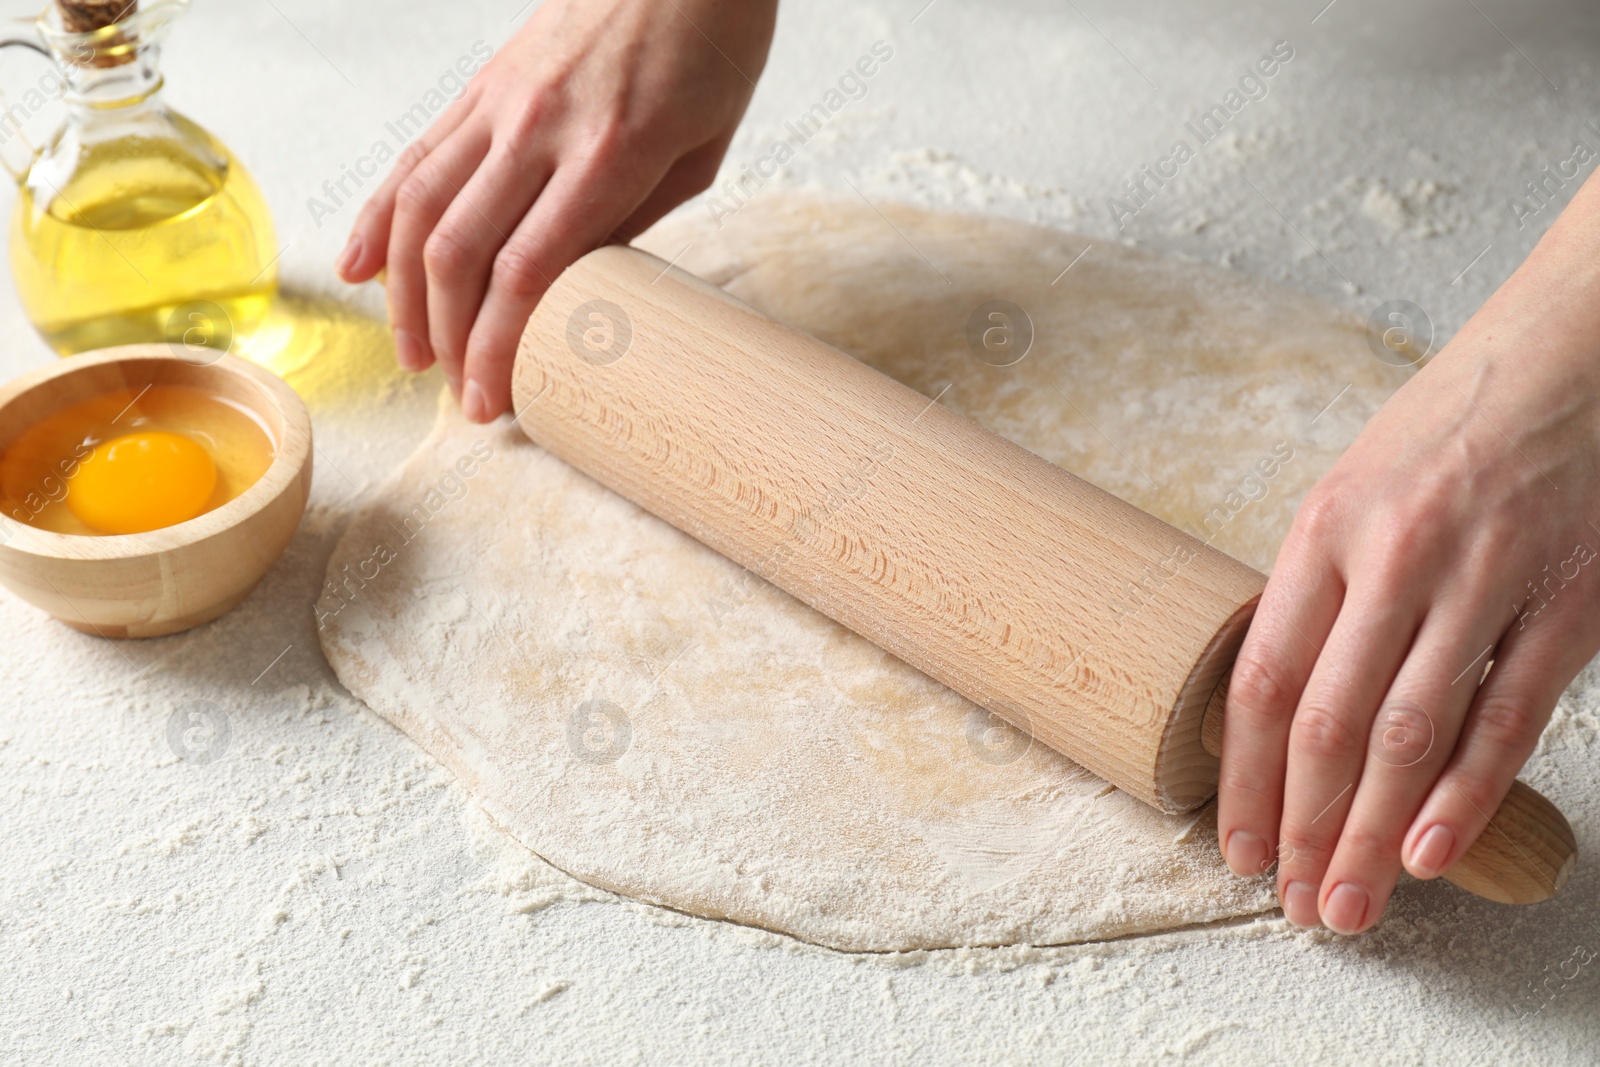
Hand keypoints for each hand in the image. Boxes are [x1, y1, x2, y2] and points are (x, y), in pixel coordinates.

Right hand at [336, 0, 776, 421]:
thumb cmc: (710, 48)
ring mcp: (500, 102)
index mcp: (609, 154)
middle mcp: (540, 128)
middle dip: (449, 337)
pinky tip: (362, 265)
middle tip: (456, 393)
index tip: (491, 403)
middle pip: (460, 251)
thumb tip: (580, 287)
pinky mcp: (481, 86)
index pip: (526, 272)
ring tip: (412, 352)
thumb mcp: (702, 152)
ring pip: (421, 206)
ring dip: (405, 292)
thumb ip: (635, 220)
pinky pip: (417, 156)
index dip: (497, 348)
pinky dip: (381, 215)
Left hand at [1218, 168, 1599, 931]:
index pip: (1261, 683)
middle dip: (1303, 829)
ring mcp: (1484, 579)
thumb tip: (1283, 704)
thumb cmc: (1451, 426)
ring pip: (1407, 734)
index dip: (1242, 780)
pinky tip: (1428, 851)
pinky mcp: (1569, 600)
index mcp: (1322, 531)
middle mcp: (1393, 559)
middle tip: (1294, 907)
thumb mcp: (1354, 489)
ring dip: (1370, 833)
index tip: (1234, 847)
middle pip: (1326, 726)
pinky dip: (1465, 791)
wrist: (1573, 350)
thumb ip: (1322, 591)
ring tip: (1348, 906)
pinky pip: (1507, 713)